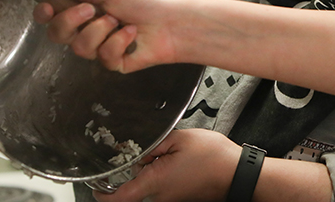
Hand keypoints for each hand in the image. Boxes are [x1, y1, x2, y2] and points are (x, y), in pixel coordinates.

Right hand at [33, 0, 185, 71]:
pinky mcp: (111, 62)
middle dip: (71, 20)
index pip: (52, 14)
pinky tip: (131, 33)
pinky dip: (119, 41)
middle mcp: (88, 28)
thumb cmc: (143, 1)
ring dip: (100, 30)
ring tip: (120, 21)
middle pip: (57, 33)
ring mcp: (99, 47)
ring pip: (79, 46)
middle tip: (91, 10)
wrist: (169, 22)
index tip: (47, 7)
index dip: (44, 12)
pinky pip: (102, 56)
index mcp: (85, 8)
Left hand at [91, 129, 238, 201]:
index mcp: (155, 182)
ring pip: (152, 184)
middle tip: (155, 151)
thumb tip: (138, 152)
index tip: (96, 186)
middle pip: (136, 186)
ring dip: (156, 169)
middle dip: (141, 167)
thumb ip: (153, 144)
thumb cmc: (214, 158)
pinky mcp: (181, 198)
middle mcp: (160, 196)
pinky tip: (184, 161)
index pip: (118, 198)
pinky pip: (166, 187)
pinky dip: (168, 173)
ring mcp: (172, 199)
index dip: (102, 194)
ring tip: (176, 154)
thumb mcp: (180, 138)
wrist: (238, 174)